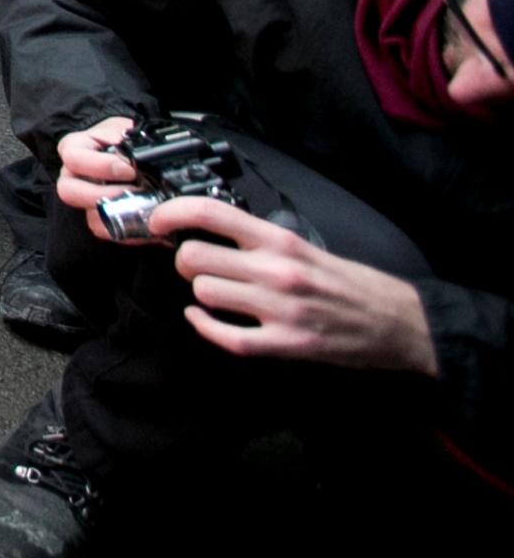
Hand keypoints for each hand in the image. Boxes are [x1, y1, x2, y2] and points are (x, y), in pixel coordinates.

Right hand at [55, 116, 144, 236]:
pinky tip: (148, 226)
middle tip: (133, 190)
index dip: (99, 166)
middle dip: (102, 195)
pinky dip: (128, 232)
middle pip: (69, 191)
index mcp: (74, 149)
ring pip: (87, 215)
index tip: (127, 169)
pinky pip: (106, 231)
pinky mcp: (99, 218)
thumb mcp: (123, 129)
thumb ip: (128, 137)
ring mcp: (84, 200)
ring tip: (142, 208)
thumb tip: (141, 150)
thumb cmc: (122, 138)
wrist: (129, 152)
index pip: (73, 158)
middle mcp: (72, 176)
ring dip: (116, 215)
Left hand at [161, 198, 438, 374]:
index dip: (172, 213)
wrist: (399, 322)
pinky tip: (203, 318)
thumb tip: (207, 232)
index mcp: (280, 241)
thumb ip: (259, 240)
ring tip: (214, 294)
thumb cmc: (349, 283)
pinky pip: (226, 336)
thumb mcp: (304, 247)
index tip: (157, 220)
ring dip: (201, 294)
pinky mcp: (287, 344)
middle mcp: (277, 271)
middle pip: (194, 256)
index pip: (211, 213)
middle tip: (193, 265)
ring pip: (204, 293)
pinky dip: (206, 326)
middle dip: (183, 260)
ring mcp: (280, 309)